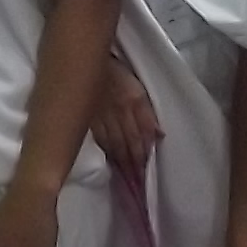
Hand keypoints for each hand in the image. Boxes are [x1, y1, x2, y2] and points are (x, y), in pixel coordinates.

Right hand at [92, 54, 161, 172]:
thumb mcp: (138, 88)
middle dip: (133, 166)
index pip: (139, 138)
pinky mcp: (89, 120)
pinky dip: (106, 153)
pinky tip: (110, 162)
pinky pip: (99, 140)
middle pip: (126, 146)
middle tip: (138, 187)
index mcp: (131, 106)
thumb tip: (159, 136)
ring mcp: (100, 119)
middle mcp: (116, 115)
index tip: (147, 175)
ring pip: (113, 145)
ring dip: (121, 163)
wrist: (87, 59)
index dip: (143, 157)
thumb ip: (147, 114)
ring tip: (126, 180)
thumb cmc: (117, 72)